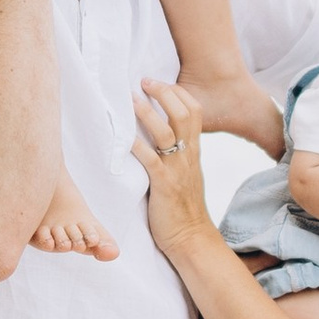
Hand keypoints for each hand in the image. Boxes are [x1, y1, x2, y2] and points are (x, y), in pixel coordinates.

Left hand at [131, 78, 215, 257]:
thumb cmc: (184, 208)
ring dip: (147, 113)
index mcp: (194, 151)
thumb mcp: (186, 174)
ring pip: (167, 132)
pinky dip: (136, 145)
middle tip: (143, 81)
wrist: (191, 238)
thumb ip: (178, 154)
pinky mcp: (164, 186)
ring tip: (129, 98)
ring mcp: (177, 170)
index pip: (194, 111)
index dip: (177, 92)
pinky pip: (150, 160)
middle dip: (164, 93)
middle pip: (184, 114)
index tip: (158, 80)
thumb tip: (161, 137)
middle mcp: (188, 156)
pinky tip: (123, 137)